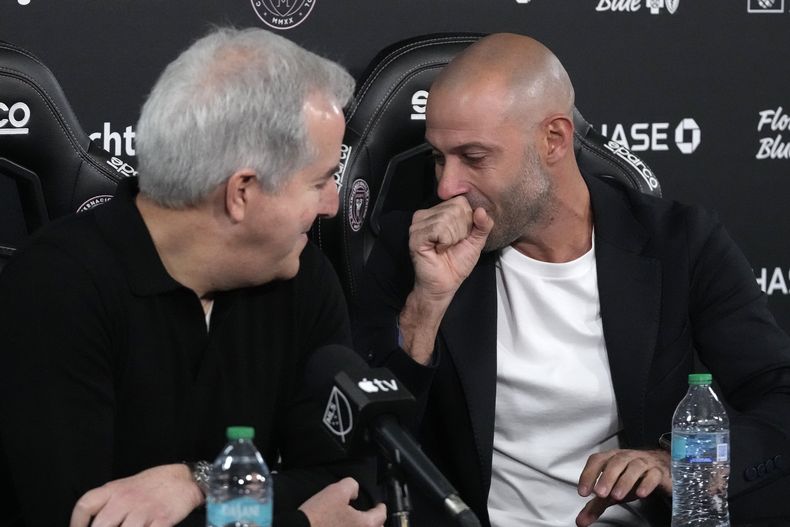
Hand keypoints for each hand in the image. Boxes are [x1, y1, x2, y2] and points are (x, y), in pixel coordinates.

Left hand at [70, 464, 202, 526]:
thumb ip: (109, 502)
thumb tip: (96, 524)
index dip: (76, 524)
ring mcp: (143, 511)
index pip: (86, 505)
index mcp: (114, 490)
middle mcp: (125, 500)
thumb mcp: (127, 486)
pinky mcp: (161, 520)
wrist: (184, 479)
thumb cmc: (153, 484)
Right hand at [299, 478, 385, 526]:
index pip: (381, 515)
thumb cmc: (317, 516)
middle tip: (371, 515)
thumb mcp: (336, 491)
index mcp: (364, 524)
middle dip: (375, 522)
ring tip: (357, 522)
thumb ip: (351, 486)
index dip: (381, 507)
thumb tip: (354, 491)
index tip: (380, 505)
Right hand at [397, 198, 492, 363]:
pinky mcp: (416, 235)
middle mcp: (426, 214)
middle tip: (451, 244)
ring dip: (452, 238)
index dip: (467, 221)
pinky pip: (438, 229)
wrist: (444, 284)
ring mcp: (418, 224)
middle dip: (461, 230)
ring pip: (447, 218)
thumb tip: (481, 210)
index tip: (460, 237)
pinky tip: (438, 250)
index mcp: (439, 211)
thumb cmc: (457, 263)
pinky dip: (445, 241)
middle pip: (455, 208)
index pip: (461, 202)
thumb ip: (483, 225)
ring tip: (445, 248)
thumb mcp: (476, 241)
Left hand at [576, 448, 669, 526]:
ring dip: (625, 481)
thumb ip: (596, 505)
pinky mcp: (659, 472)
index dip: (588, 474)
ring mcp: (644, 463)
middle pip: (616, 462)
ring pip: (634, 467)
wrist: (660, 470)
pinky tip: (641, 494)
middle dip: (607, 478)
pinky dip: (647, 483)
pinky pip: (653, 475)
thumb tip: (581, 521)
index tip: (583, 492)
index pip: (597, 460)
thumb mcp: (612, 490)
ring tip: (617, 496)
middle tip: (599, 494)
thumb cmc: (632, 477)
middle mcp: (627, 457)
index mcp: (611, 458)